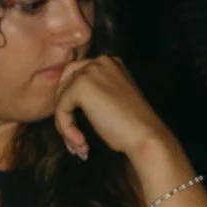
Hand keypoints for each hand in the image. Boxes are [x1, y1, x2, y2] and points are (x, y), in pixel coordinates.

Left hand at [49, 50, 177, 168]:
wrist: (145, 135)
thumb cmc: (131, 125)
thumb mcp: (110, 100)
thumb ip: (93, 93)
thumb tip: (65, 102)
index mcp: (109, 63)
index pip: (76, 75)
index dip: (71, 102)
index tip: (78, 127)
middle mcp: (99, 61)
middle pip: (64, 83)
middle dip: (64, 111)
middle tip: (73, 137)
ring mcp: (90, 71)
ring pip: (61, 98)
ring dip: (65, 125)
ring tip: (78, 145)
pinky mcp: (81, 86)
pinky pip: (61, 109)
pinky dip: (66, 129)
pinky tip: (81, 142)